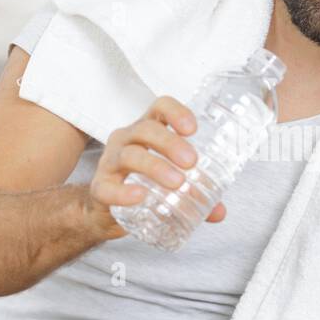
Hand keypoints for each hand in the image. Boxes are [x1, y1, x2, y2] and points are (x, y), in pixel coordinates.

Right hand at [83, 94, 226, 240]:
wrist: (105, 211)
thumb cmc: (140, 185)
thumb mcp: (170, 184)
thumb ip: (196, 194)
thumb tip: (219, 211)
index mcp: (147, 131)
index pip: (160, 108)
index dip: (176, 112)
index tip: (193, 129)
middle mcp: (126, 140)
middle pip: (146, 129)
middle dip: (170, 143)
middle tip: (192, 162)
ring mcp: (110, 162)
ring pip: (129, 154)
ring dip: (155, 166)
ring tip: (177, 182)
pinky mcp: (100, 188)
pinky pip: (108, 187)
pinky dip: (124, 192)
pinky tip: (140, 196)